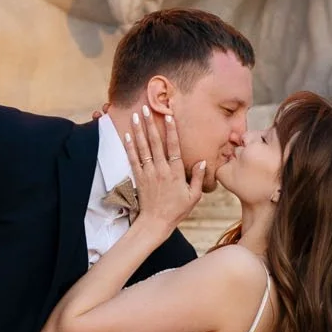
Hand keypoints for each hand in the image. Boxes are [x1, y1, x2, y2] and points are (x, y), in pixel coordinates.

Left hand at [120, 105, 204, 231]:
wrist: (156, 223)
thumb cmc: (177, 210)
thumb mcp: (194, 196)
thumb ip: (199, 178)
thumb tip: (204, 161)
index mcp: (176, 173)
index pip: (174, 147)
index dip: (171, 130)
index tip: (168, 116)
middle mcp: (161, 170)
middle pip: (156, 143)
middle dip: (151, 124)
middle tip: (147, 108)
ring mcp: (148, 173)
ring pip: (143, 148)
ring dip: (139, 131)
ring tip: (136, 116)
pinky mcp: (139, 178)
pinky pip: (133, 159)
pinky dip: (130, 146)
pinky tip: (127, 134)